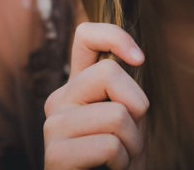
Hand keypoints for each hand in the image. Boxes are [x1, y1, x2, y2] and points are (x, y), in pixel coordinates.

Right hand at [43, 23, 148, 169]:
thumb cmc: (120, 164)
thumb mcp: (130, 121)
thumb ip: (125, 91)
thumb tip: (134, 57)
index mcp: (77, 87)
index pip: (85, 37)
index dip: (115, 36)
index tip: (140, 59)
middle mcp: (59, 100)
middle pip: (109, 72)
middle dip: (137, 107)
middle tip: (130, 138)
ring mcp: (53, 126)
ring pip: (117, 114)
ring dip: (133, 144)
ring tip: (120, 161)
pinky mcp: (55, 154)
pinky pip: (109, 145)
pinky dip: (123, 163)